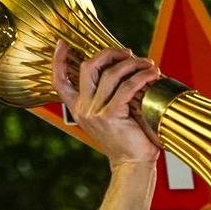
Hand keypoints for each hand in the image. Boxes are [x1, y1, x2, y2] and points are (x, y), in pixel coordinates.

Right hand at [53, 41, 160, 166]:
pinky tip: (152, 75)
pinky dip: (141, 77)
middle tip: (128, 53)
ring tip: (148, 64)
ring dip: (132, 64)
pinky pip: (127, 87)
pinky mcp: (110, 115)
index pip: (60, 82)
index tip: (62, 44)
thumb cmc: (127, 140)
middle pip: (89, 67)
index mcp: (79, 109)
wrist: (132, 165)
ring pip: (111, 74)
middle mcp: (83, 109)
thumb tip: (122, 68)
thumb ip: (107, 97)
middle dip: (109, 54)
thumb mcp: (109, 117)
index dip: (58, 61)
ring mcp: (95, 112)